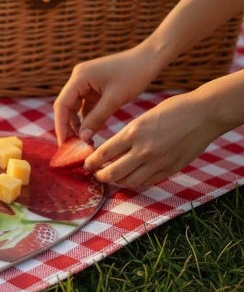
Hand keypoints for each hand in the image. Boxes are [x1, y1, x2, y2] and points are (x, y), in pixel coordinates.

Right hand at [53, 46, 157, 144]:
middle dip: (68, 127)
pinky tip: (91, 133)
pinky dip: (87, 119)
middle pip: (66, 107)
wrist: (149, 59)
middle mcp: (79, 78)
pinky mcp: (94, 87)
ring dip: (78, 125)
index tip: (63, 145)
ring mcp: (86, 82)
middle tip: (73, 148)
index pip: (62, 105)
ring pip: (75, 108)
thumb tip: (82, 138)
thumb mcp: (114, 99)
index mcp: (79, 77)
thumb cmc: (134, 75)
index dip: (61, 126)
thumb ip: (96, 119)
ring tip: (83, 143)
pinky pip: (86, 106)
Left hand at [84, 91, 219, 188]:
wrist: (204, 114)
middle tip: (96, 174)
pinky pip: (146, 182)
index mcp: (134, 132)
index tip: (86, 164)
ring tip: (113, 177)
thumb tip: (111, 151)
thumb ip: (128, 135)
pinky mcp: (169, 170)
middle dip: (100, 176)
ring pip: (129, 182)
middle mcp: (144, 150)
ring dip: (117, 182)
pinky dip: (135, 182)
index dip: (91, 162)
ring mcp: (157, 162)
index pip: (104, 153)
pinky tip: (131, 177)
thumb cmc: (174, 110)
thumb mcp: (144, 117)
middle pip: (113, 173)